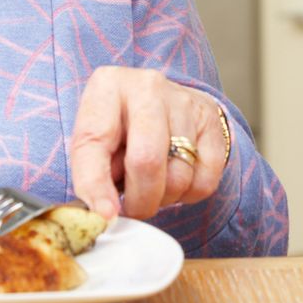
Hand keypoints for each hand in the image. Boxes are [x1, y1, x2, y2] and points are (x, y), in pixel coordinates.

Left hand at [69, 67, 228, 220]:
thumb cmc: (118, 127)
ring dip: (164, 198)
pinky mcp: (211, 119)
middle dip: (140, 201)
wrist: (157, 102)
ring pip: (179, 176)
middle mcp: (147, 87)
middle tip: (134, 210)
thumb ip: (91, 175)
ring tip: (153, 185)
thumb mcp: (93, 142)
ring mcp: (183, 101)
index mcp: (107, 86)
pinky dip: (189, 194)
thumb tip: (103, 215)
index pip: (94, 142)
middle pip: (147, 160)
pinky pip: (205, 180)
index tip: (105, 216)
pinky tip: (175, 177)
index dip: (96, 186)